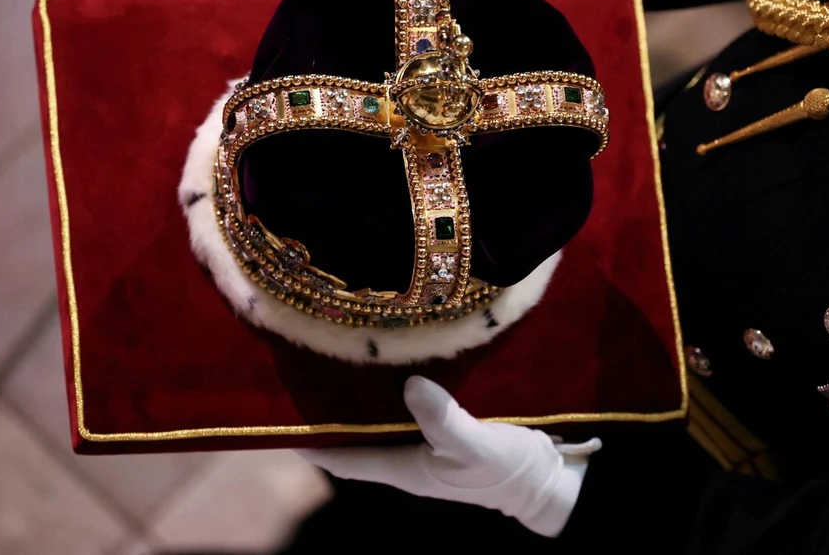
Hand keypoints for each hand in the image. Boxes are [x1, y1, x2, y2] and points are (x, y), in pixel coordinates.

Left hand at [297, 376, 600, 537]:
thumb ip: (441, 419)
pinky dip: (398, 384)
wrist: (546, 475)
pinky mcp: (446, 422)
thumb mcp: (474, 445)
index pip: (344, 457)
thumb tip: (408, 385)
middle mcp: (407, 453)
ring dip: (363, 394)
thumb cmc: (505, 471)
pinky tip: (397, 357)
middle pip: (357, 433)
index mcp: (403, 467)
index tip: (282, 416)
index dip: (312, 441)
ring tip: (343, 353)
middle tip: (308, 367)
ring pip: (381, 416)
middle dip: (333, 409)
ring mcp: (427, 439)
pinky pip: (412, 403)